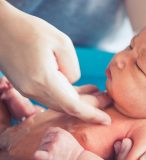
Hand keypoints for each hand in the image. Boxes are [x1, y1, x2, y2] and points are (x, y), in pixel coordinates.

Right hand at [0, 1, 110, 123]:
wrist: (1, 28)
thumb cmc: (31, 30)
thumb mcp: (61, 43)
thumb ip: (72, 67)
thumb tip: (73, 82)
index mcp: (44, 80)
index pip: (72, 106)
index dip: (91, 115)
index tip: (107, 120)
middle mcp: (34, 90)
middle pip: (68, 106)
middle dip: (90, 106)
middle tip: (109, 100)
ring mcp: (29, 90)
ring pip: (60, 102)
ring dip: (80, 100)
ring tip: (99, 93)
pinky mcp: (27, 86)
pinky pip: (52, 96)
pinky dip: (68, 95)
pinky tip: (84, 89)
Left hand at [34, 127, 83, 159]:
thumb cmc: (74, 150)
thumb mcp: (69, 137)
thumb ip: (60, 133)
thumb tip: (51, 132)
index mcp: (60, 132)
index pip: (48, 130)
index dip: (48, 136)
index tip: (50, 141)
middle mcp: (56, 137)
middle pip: (43, 139)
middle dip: (45, 144)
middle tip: (51, 151)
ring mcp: (52, 146)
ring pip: (40, 147)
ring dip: (43, 151)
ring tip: (51, 155)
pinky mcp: (50, 156)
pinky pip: (38, 154)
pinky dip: (37, 155)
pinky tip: (38, 156)